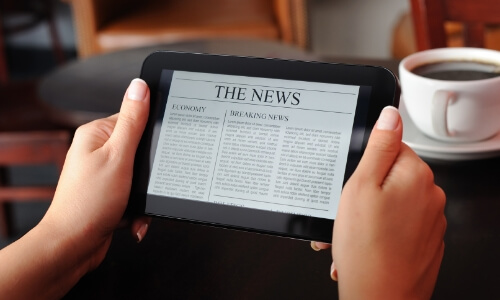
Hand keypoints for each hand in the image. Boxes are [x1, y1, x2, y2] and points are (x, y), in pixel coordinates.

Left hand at [42, 78, 151, 269]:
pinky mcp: (110, 192)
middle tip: (143, 184)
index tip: (157, 152)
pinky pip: (134, 194)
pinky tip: (132, 219)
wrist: (73, 246)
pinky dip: (137, 209)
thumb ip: (133, 121)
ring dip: (144, 195)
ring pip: (141, 175)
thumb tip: (139, 86)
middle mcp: (97, 151)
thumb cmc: (89, 203)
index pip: (134, 118)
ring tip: (135, 208)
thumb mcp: (118, 156)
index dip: (150, 136)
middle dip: (148, 173)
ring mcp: (103, 173)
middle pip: (140, 149)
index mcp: (96, 133)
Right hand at [331, 107, 445, 298]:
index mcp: (417, 175)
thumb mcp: (361, 186)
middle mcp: (431, 195)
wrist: (380, 298)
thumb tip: (391, 115)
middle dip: (365, 191)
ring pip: (393, 202)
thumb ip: (379, 146)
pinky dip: (381, 231)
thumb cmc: (367, 249)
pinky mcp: (426, 241)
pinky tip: (364, 244)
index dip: (365, 164)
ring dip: (370, 213)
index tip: (353, 181)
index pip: (391, 147)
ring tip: (351, 233)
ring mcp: (431, 221)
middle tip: (348, 210)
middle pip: (391, 176)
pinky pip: (399, 225)